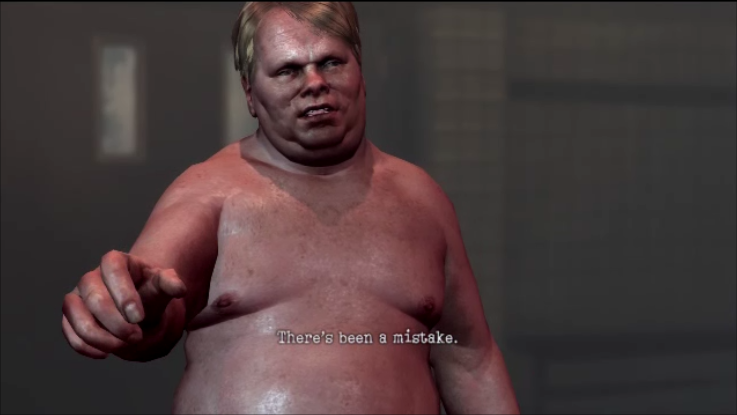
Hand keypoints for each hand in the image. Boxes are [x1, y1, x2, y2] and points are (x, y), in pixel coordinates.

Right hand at [61, 250, 186, 358]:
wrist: (140, 308)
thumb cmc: (150, 293)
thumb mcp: (163, 286)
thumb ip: (170, 284)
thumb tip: (179, 288)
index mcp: (115, 261)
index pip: (112, 267)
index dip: (123, 293)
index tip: (138, 318)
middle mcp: (92, 276)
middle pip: (94, 295)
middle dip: (115, 321)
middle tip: (136, 336)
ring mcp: (78, 296)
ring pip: (75, 314)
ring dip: (98, 336)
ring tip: (122, 346)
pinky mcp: (71, 316)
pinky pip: (68, 331)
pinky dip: (85, 346)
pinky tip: (106, 353)